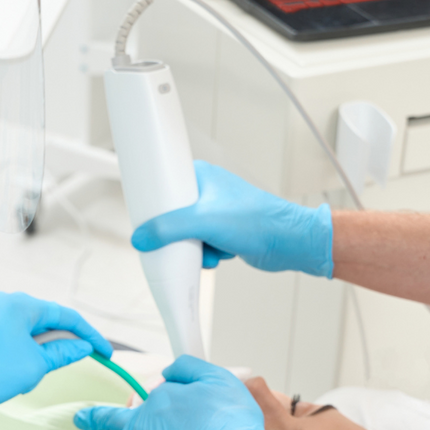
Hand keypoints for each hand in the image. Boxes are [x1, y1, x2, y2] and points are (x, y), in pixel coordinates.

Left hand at [0, 292, 111, 425]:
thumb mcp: (33, 366)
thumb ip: (61, 353)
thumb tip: (81, 346)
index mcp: (21, 304)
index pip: (66, 316)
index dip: (89, 335)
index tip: (104, 353)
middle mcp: (4, 302)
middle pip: (47, 320)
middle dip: (65, 342)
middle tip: (79, 362)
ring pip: (29, 330)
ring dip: (42, 350)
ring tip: (40, 373)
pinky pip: (12, 336)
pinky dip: (25, 351)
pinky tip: (21, 372)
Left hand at [47, 356, 269, 429]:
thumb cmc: (232, 425)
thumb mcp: (218, 378)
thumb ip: (188, 368)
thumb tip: (165, 372)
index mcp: (160, 398)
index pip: (153, 396)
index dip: (164, 400)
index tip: (174, 406)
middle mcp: (141, 423)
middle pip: (109, 417)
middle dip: (92, 417)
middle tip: (78, 418)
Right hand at [130, 161, 332, 275]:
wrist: (288, 242)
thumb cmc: (257, 220)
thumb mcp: (204, 221)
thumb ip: (168, 229)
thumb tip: (142, 237)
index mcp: (200, 176)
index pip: (163, 184)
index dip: (153, 204)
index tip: (143, 216)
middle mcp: (207, 192)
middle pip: (172, 216)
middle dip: (177, 235)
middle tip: (182, 239)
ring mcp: (215, 213)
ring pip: (186, 234)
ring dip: (195, 248)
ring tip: (210, 248)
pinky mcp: (223, 232)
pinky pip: (202, 245)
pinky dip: (208, 254)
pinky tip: (220, 254)